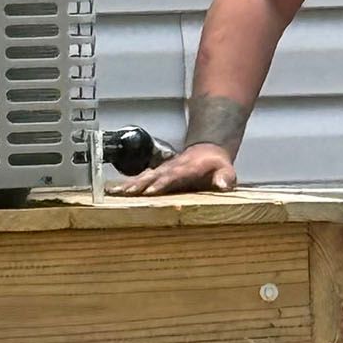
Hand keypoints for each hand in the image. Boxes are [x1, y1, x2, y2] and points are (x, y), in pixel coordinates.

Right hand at [111, 143, 237, 196]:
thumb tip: (223, 184)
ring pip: (144, 176)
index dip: (163, 183)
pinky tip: (115, 190)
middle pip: (154, 176)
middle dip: (140, 185)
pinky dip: (127, 184)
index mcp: (188, 169)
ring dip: (130, 184)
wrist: (207, 150)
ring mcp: (163, 170)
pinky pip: (141, 178)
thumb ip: (225, 177)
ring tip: (115, 191)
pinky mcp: (157, 173)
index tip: (152, 190)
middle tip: (127, 193)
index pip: (174, 176)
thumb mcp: (226, 169)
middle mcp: (172, 168)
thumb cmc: (216, 164)